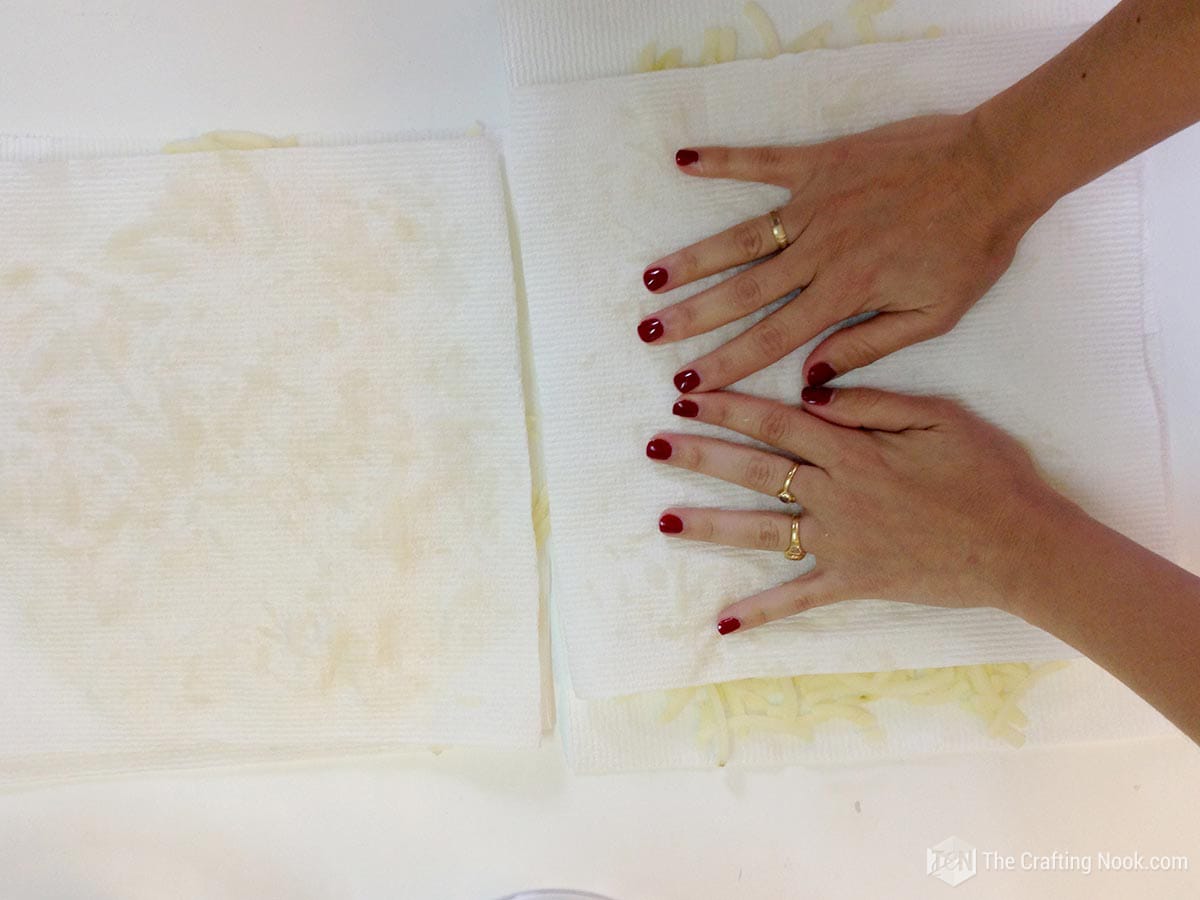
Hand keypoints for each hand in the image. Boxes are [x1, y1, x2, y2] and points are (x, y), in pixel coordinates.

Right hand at [638, 114, 1030, 391]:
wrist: (997, 169)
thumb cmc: (972, 246)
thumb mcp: (935, 315)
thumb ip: (869, 345)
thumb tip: (813, 377)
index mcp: (845, 292)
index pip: (773, 338)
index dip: (726, 362)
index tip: (688, 382)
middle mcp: (819, 250)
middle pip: (742, 291)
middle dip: (692, 317)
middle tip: (649, 334)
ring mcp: (816, 203)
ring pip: (741, 237)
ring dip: (693, 259)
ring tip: (652, 279)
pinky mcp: (821, 162)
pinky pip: (763, 161)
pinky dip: (723, 160)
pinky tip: (684, 162)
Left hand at [650, 387, 1077, 632]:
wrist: (1021, 548)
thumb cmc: (988, 475)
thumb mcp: (939, 416)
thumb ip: (872, 402)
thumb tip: (814, 390)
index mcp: (852, 452)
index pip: (778, 422)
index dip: (731, 407)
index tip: (691, 394)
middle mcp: (835, 496)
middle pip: (755, 471)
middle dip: (702, 455)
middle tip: (655, 445)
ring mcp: (840, 543)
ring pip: (762, 531)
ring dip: (711, 525)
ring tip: (664, 519)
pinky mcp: (854, 581)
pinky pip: (800, 598)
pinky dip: (763, 611)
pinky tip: (724, 623)